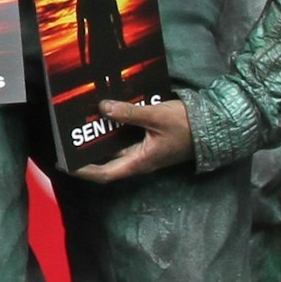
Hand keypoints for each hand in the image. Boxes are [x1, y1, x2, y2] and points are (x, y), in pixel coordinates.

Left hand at [68, 97, 197, 183]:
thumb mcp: (157, 116)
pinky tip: (106, 113)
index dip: (83, 171)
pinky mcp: (150, 140)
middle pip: (107, 161)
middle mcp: (139, 160)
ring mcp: (145, 151)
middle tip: (67, 137)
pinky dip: (115, 128)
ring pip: (116, 148)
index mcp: (139, 162)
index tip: (64, 163)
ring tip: (81, 122)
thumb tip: (103, 107)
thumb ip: (129, 113)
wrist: (216, 126)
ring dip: (100, 138)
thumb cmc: (188, 126)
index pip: (105, 174)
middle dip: (86, 152)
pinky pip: (127, 137)